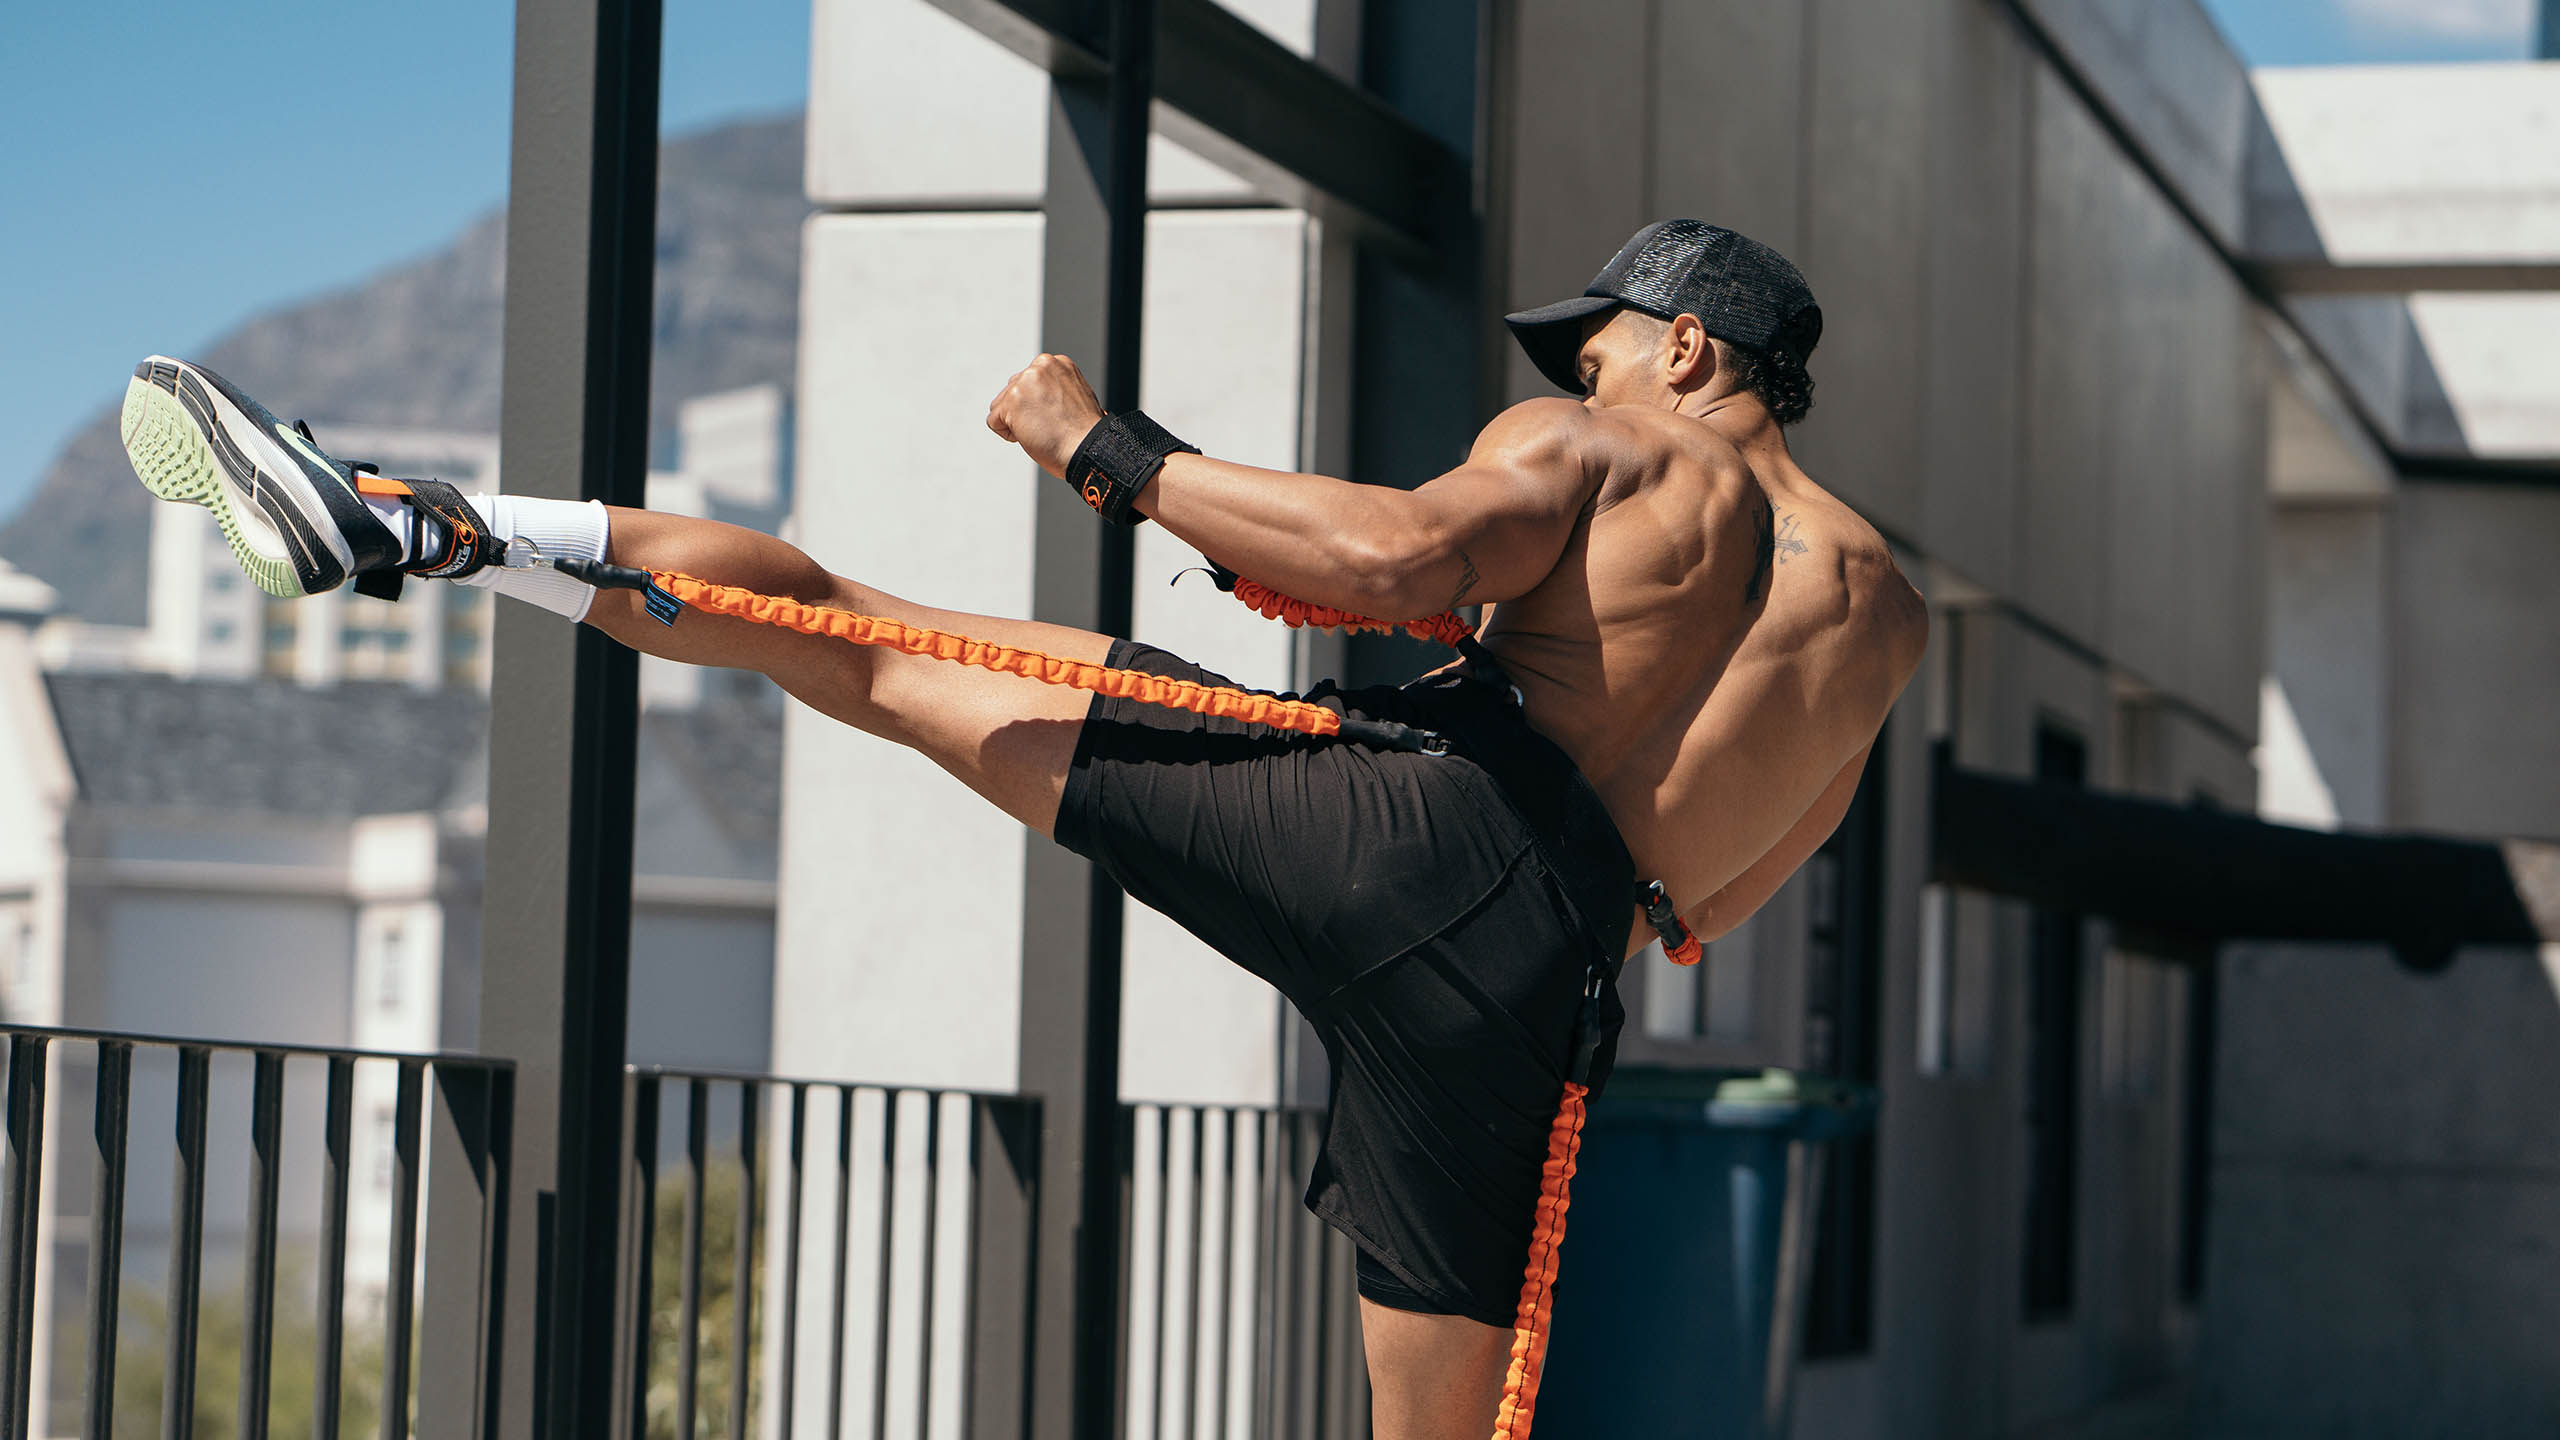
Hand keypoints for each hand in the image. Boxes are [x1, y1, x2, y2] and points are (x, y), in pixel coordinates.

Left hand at [986, 353, 1103, 477]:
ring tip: (1042, 430)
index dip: (1038, 405)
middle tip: (1049, 425)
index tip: (1056, 416)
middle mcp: (1040, 366)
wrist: (1086, 448)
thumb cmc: (1083, 432)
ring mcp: (1024, 382)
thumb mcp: (1072, 396)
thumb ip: (1051, 388)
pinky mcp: (1011, 401)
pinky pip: (994, 421)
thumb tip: (1033, 397)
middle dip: (1025, 411)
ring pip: (1001, 405)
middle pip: (1012, 391)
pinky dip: (1008, 434)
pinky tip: (1032, 435)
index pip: (1029, 382)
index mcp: (1057, 363)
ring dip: (1016, 423)